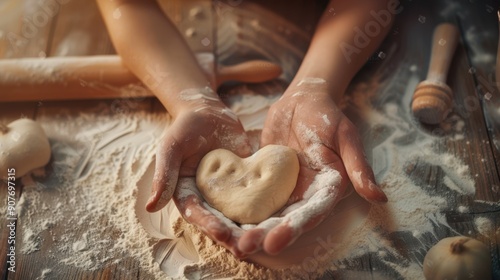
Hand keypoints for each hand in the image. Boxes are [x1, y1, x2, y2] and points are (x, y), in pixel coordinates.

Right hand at [146, 87, 251, 256]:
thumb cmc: (185, 128)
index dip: (209, 225)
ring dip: (251, 227)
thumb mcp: (171, 148)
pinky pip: (256, 195)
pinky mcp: (246, 182)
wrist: (208, 113)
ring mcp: (229, 192)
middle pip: (221, 220)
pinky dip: (266, 205)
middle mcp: (208, 198)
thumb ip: (165, 175)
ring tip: (265, 237)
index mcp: (187, 194)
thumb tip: (151, 207)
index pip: (198, 214)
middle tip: (247, 246)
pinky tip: (279, 214)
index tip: (222, 233)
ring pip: (240, 213)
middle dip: (233, 235)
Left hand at [238, 81, 386, 254]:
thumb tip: (379, 198)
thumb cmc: (328, 116)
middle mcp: (306, 194)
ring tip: (234, 242)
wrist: (302, 101)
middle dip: (267, 234)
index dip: (294, 228)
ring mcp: (286, 188)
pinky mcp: (267, 180)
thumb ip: (358, 168)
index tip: (274, 241)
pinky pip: (254, 196)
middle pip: (287, 219)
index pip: (311, 213)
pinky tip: (224, 219)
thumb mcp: (346, 138)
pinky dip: (242, 208)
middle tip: (245, 246)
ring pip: (269, 213)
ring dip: (253, 228)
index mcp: (327, 188)